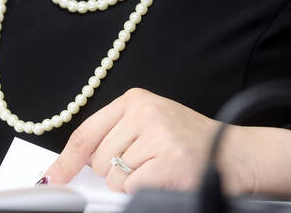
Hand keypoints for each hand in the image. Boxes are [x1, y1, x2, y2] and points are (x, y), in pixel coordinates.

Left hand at [44, 88, 290, 198]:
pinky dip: (146, 191)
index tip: (53, 178)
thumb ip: (117, 136)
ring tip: (160, 170)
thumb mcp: (151, 125)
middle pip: (100, 160)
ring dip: (134, 183)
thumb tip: (77, 163)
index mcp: (136, 100)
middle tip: (147, 166)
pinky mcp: (169, 161)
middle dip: (117, 172)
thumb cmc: (192, 143)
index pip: (87, 132)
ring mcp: (158, 136)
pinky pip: (134, 188)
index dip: (66, 160)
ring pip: (116, 177)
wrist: (237, 155)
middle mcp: (144, 113)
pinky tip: (167, 178)